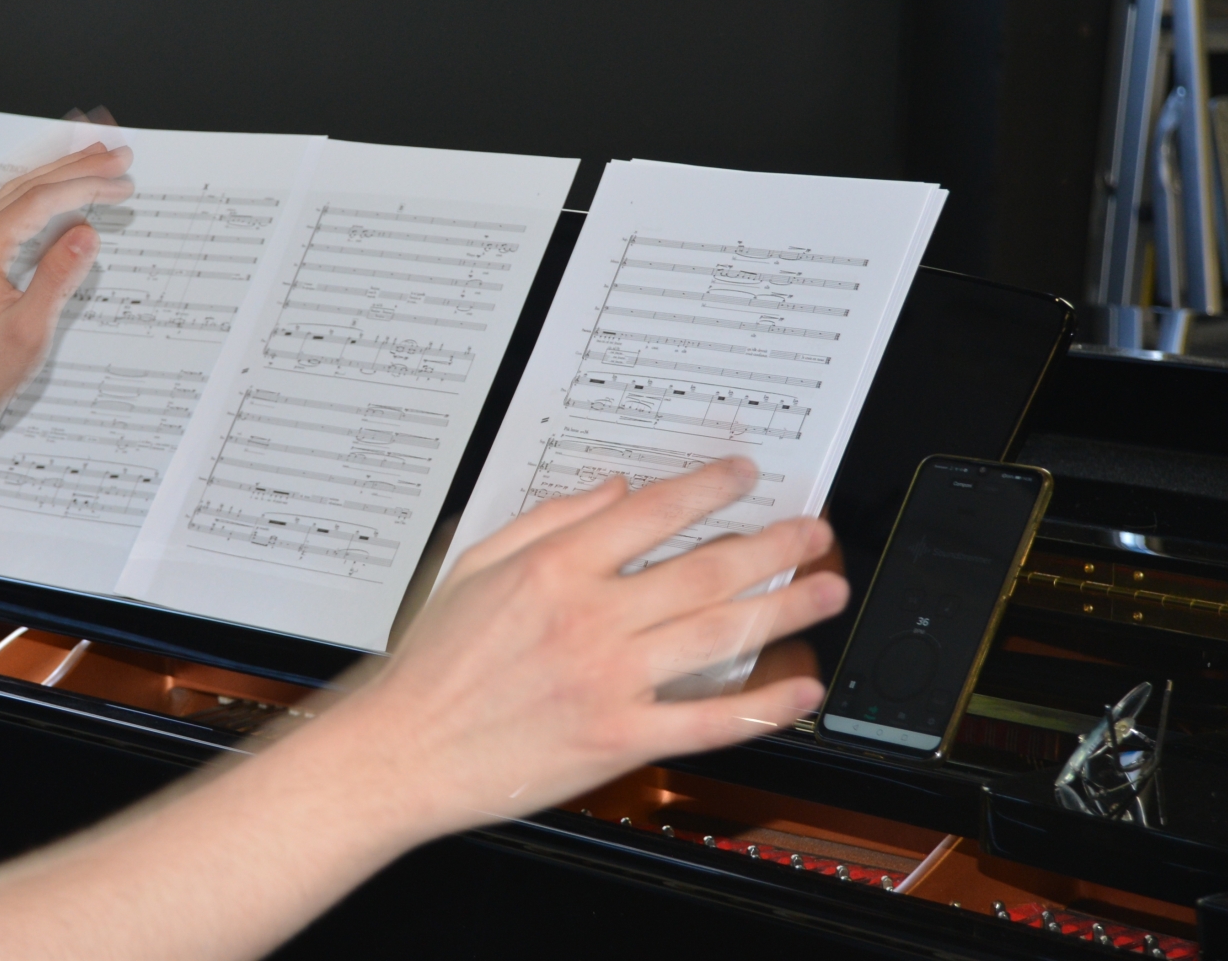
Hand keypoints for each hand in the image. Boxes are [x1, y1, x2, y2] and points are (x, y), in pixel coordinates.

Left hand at [0, 142, 133, 420]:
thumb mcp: (29, 330)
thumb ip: (58, 276)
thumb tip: (87, 233)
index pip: (40, 200)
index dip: (85, 186)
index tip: (121, 181)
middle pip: (28, 184)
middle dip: (77, 166)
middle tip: (119, 154)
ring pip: (16, 190)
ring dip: (58, 171)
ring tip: (95, 155)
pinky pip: (7, 206)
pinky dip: (39, 189)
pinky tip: (56, 184)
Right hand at [332, 459, 848, 834]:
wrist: (402, 750)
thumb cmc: (430, 664)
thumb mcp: (475, 565)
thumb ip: (548, 521)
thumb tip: (614, 490)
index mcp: (554, 568)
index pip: (653, 513)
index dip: (709, 488)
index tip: (743, 476)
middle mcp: (590, 618)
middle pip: (705, 570)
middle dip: (772, 544)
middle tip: (811, 531)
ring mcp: (609, 680)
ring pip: (719, 635)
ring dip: (784, 608)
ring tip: (825, 590)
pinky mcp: (617, 740)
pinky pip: (707, 720)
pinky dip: (762, 706)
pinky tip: (800, 690)